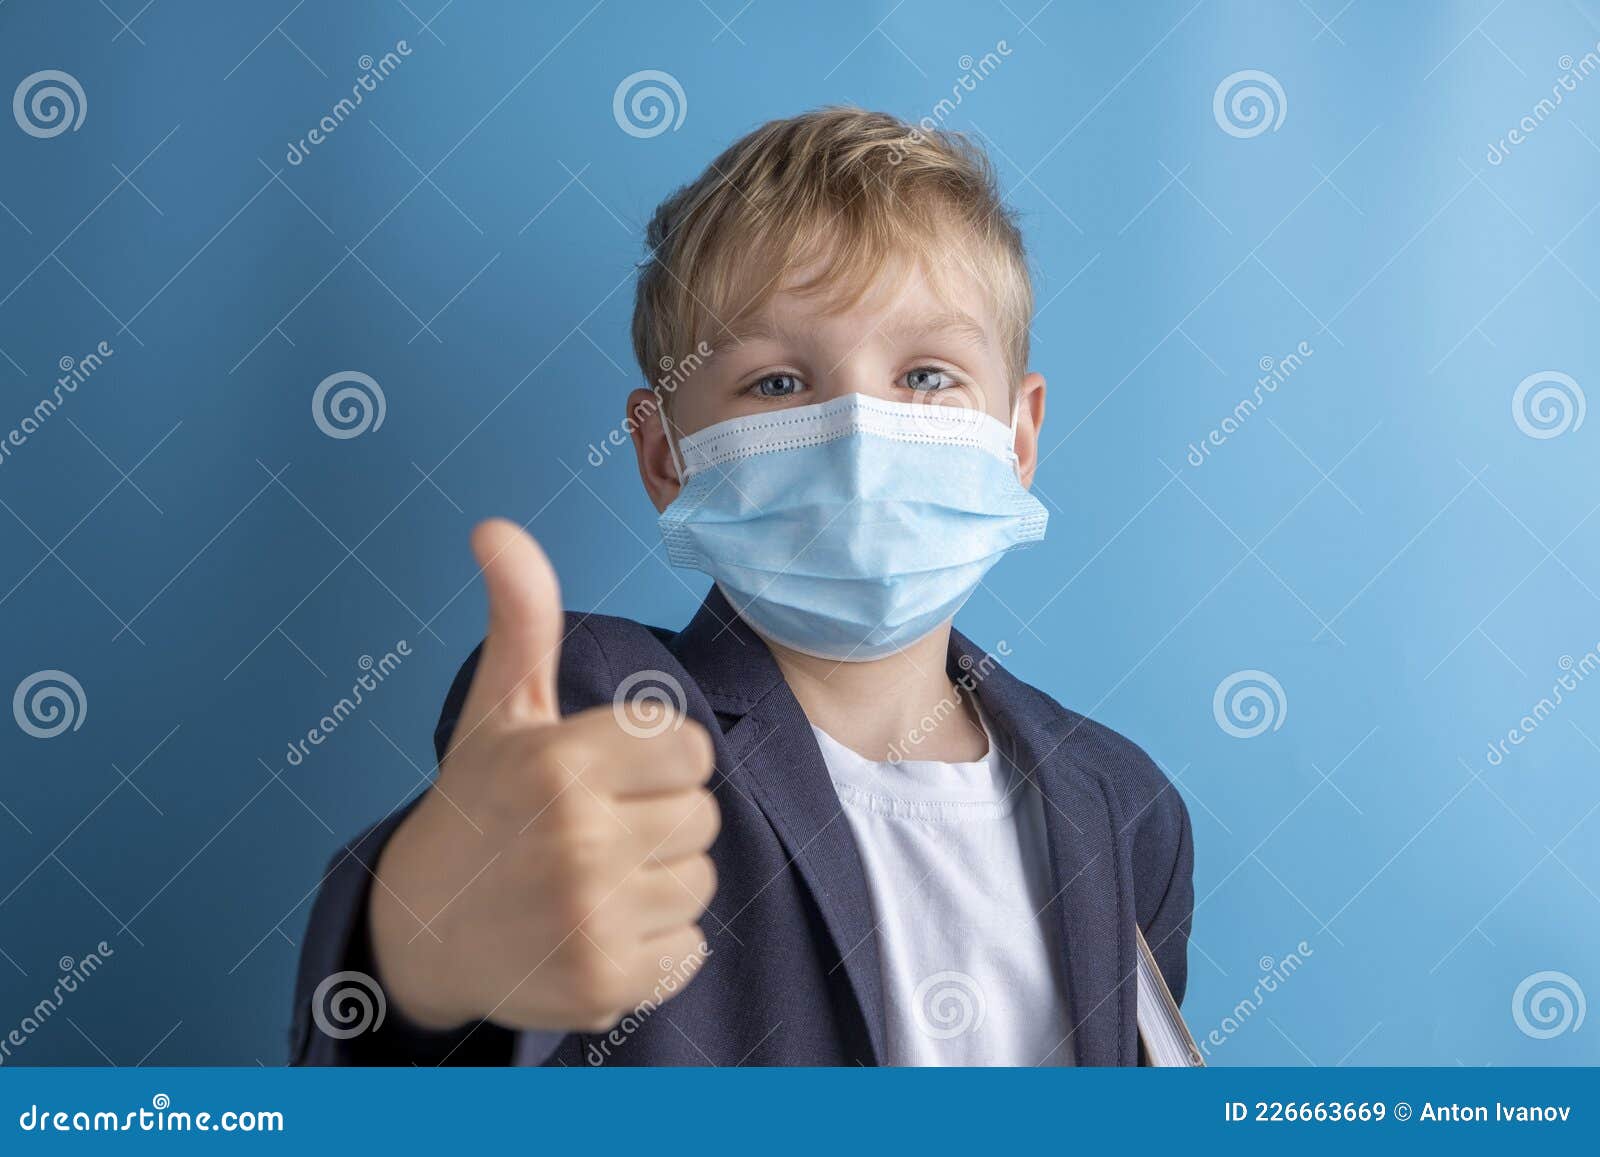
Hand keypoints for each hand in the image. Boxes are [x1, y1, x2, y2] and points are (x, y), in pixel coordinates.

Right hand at [368, 519, 718, 1032]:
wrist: (419, 931)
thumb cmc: (477, 807)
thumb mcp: (500, 711)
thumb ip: (521, 617)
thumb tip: (496, 527)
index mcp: (563, 763)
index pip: (690, 750)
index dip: (656, 760)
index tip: (608, 773)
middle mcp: (578, 841)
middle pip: (703, 818)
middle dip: (659, 820)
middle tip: (594, 830)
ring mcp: (591, 920)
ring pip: (700, 883)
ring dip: (659, 883)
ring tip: (594, 880)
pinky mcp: (604, 986)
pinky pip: (689, 949)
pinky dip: (654, 946)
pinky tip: (596, 930)